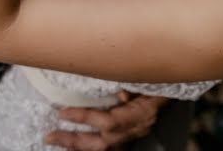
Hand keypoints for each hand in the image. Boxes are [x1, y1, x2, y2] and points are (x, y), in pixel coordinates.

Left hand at [46, 92, 167, 150]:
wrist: (172, 90)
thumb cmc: (156, 81)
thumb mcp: (147, 79)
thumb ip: (133, 85)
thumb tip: (121, 93)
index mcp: (140, 115)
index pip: (108, 122)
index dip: (84, 118)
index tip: (62, 112)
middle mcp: (136, 130)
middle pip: (101, 144)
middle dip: (73, 141)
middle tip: (50, 136)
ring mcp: (133, 138)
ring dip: (77, 148)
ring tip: (56, 141)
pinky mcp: (131, 140)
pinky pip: (109, 149)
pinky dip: (89, 149)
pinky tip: (74, 146)